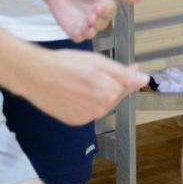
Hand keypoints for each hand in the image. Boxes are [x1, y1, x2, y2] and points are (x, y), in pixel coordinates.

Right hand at [8, 44, 147, 125]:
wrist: (37, 75)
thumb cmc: (68, 63)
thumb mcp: (98, 62)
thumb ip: (124, 74)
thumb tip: (145, 80)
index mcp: (109, 94)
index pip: (127, 85)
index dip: (128, 74)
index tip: (133, 65)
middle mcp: (100, 110)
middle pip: (114, 95)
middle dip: (111, 83)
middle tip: (96, 69)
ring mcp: (86, 118)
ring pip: (101, 103)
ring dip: (98, 92)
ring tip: (83, 78)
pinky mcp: (74, 121)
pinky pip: (87, 110)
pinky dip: (86, 101)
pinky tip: (75, 89)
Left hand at [47, 0, 142, 40]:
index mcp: (105, 5)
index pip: (110, 12)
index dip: (105, 10)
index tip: (99, 5)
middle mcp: (97, 17)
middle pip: (102, 24)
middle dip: (97, 21)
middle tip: (90, 15)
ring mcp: (85, 25)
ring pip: (92, 33)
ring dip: (90, 30)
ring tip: (86, 25)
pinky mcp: (73, 30)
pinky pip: (78, 38)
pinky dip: (79, 36)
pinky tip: (77, 32)